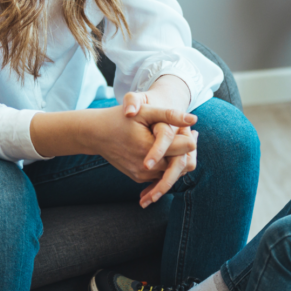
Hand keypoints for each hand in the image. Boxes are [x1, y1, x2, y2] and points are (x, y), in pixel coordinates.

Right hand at [122, 76, 195, 206]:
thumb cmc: (121, 119)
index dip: (189, 135)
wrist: (96, 134)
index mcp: (151, 148)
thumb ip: (169, 115)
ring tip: (179, 139)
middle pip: (183, 162)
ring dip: (179, 158)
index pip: (187, 147)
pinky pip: (161, 175)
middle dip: (187, 148)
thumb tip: (194, 120)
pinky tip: (168, 150)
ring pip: (173, 171)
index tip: (187, 127)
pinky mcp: (138, 178)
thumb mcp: (145, 111)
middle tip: (190, 133)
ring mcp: (142, 175)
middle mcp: (147, 167)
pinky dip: (168, 165)